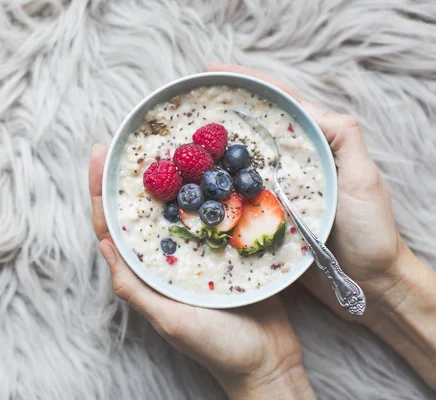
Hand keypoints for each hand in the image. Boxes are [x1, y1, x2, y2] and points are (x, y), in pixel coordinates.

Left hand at [89, 145, 314, 398]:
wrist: (268, 360)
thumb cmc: (217, 348)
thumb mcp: (170, 321)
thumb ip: (136, 289)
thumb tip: (103, 246)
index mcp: (147, 274)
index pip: (114, 228)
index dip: (101, 192)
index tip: (97, 154)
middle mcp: (166, 259)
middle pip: (142, 211)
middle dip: (132, 176)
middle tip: (128, 139)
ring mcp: (196, 253)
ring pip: (176, 208)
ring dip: (170, 177)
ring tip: (167, 144)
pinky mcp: (224, 251)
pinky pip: (210, 215)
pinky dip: (206, 192)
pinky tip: (211, 169)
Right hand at [206, 63, 435, 388]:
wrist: (369, 282)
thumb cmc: (370, 230)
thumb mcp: (362, 178)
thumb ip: (342, 138)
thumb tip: (306, 107)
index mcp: (313, 146)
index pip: (278, 104)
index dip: (247, 82)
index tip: (211, 72)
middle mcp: (290, 165)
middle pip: (250, 130)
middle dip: (218, 113)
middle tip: (185, 104)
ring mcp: (275, 192)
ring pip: (237, 164)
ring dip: (209, 153)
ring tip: (180, 145)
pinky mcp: (266, 219)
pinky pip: (234, 199)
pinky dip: (213, 191)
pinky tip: (192, 190)